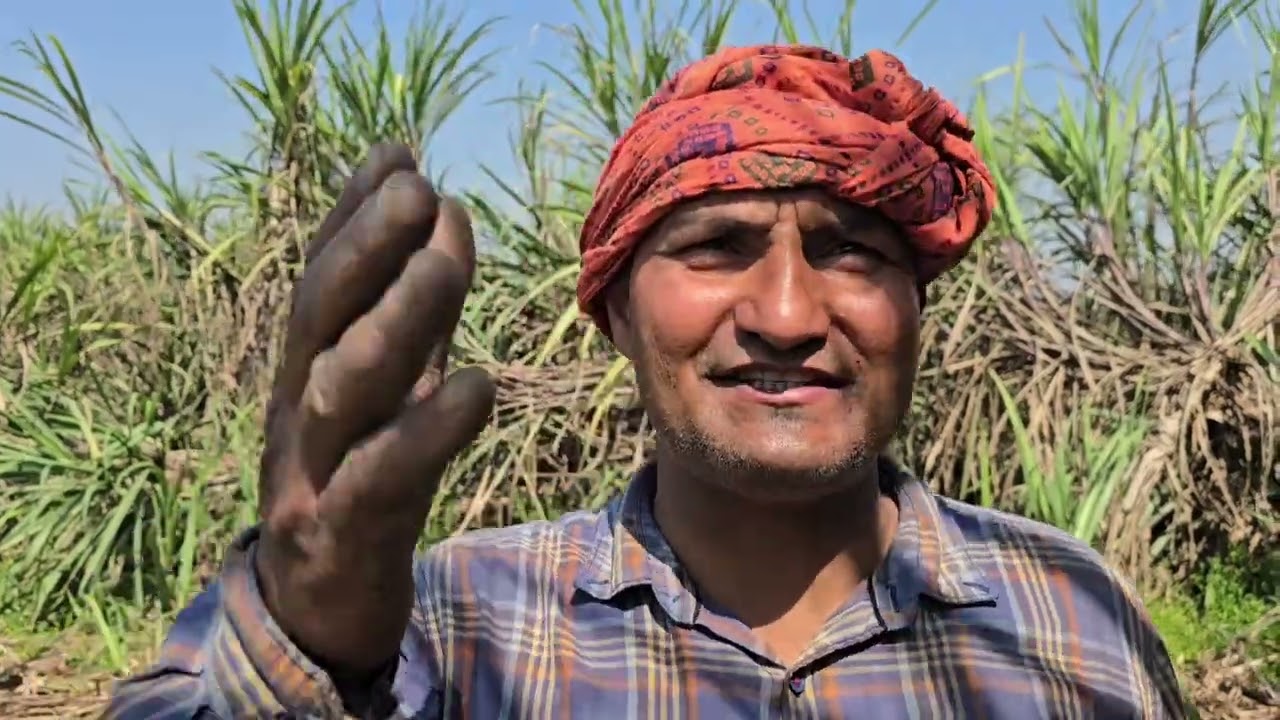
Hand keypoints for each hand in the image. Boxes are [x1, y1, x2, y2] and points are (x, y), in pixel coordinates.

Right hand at [253, 143, 495, 673]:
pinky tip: (478, 387)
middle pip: (322, 317)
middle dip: (364, 245)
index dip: (353, 214)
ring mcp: (312, 471)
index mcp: (309, 367)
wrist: (322, 605)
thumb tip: (448, 210)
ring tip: (441, 260)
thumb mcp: (392, 386)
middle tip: (414, 186)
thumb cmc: (362, 475)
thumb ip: (417, 308)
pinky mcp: (341, 533)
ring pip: (343, 387)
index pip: (326, 277)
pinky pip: (382, 478)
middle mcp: (300, 408)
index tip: (398, 152)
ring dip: (391, 319)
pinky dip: (428, 430)